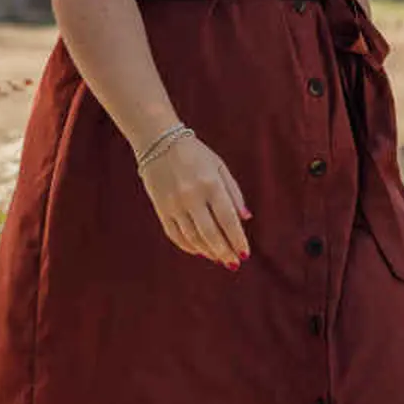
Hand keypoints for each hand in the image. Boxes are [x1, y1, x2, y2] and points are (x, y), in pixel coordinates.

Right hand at [139, 128, 251, 267]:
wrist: (157, 140)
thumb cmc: (195, 154)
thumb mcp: (219, 166)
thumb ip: (234, 193)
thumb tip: (245, 218)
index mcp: (210, 184)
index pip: (228, 219)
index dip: (237, 239)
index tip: (245, 254)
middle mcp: (191, 196)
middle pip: (210, 233)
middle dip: (224, 252)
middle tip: (233, 263)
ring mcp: (174, 204)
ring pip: (193, 238)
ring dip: (208, 252)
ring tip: (219, 258)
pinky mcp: (160, 208)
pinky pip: (175, 234)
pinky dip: (188, 246)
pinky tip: (199, 250)